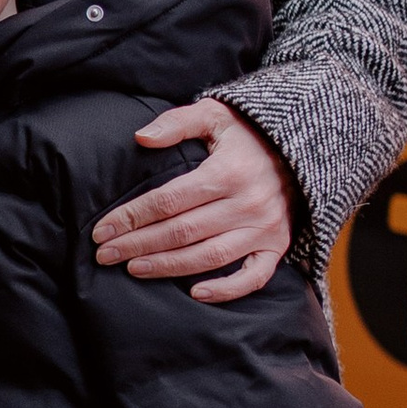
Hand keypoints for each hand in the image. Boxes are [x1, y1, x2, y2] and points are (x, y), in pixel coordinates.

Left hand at [91, 98, 294, 304]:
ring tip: (133, 269)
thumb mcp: (216, 113)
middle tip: (105, 255)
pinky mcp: (277, 245)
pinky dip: (226, 290)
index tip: (102, 230)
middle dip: (138, 244)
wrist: (304, 146)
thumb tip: (142, 138)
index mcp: (228, 172)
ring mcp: (264, 228)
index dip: (132, 216)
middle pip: (182, 232)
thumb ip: (177, 122)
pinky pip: (253, 277)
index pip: (168, 200)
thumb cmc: (249, 132)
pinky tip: (194, 294)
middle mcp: (247, 203)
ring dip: (168, 267)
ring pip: (209, 257)